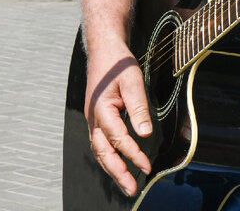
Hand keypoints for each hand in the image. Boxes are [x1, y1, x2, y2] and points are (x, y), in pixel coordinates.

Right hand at [83, 39, 152, 195]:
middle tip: (131, 189)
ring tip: (127, 185)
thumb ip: (138, 108)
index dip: (133, 154)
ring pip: (100, 151)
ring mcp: (93, 120)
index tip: (146, 166)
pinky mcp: (97, 120)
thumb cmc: (118, 65)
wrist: (104, 51)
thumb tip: (145, 133)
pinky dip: (108, 158)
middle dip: (117, 172)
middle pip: (103, 152)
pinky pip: (100, 144)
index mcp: (101, 109)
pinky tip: (118, 167)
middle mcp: (94, 118)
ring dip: (112, 169)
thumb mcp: (133, 82)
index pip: (117, 138)